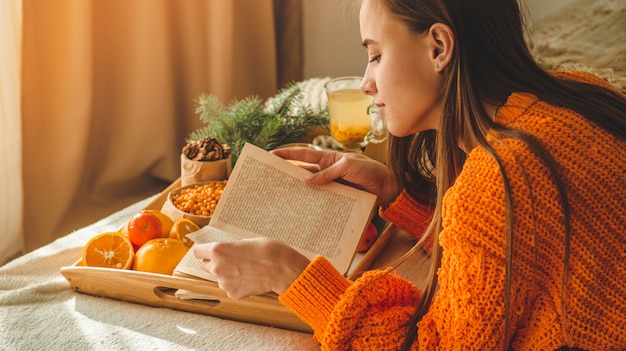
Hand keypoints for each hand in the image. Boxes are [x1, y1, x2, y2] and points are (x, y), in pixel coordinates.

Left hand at [193, 238, 309, 298]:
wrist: (281, 268)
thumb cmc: (267, 250)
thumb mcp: (245, 242)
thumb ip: (230, 249)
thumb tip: (226, 253)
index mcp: (218, 250)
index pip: (197, 251)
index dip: (203, 251)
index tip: (206, 252)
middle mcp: (217, 267)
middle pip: (206, 265)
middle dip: (216, 263)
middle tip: (232, 260)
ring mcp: (224, 283)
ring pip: (220, 278)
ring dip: (228, 275)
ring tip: (247, 270)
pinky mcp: (233, 294)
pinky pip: (231, 288)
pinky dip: (238, 285)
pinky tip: (250, 279)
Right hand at [272, 148, 399, 207]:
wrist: (387, 187)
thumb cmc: (370, 171)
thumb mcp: (348, 166)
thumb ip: (328, 173)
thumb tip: (307, 180)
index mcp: (328, 159)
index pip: (304, 154)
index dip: (287, 154)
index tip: (272, 155)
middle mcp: (327, 172)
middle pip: (303, 172)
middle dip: (288, 174)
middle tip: (271, 179)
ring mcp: (331, 186)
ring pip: (310, 188)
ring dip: (299, 192)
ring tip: (283, 198)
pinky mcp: (337, 198)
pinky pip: (321, 200)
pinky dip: (313, 204)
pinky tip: (304, 210)